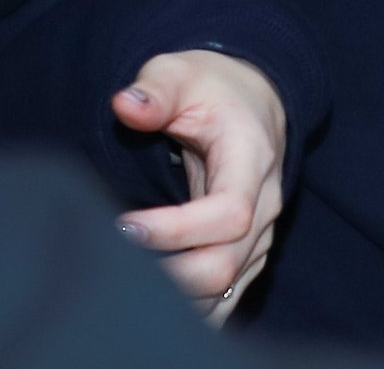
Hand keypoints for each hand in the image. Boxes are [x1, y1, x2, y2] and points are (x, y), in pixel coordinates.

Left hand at [112, 48, 286, 324]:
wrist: (251, 101)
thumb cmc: (211, 88)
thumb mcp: (181, 72)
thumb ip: (155, 89)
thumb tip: (125, 105)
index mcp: (252, 159)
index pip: (229, 213)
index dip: (177, 230)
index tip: (125, 228)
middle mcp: (265, 203)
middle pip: (224, 265)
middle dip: (169, 276)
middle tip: (117, 264)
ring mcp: (260, 234)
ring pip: (222, 291)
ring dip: (174, 298)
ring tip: (125, 280)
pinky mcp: (247, 255)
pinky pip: (222, 300)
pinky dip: (188, 309)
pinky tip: (151, 299)